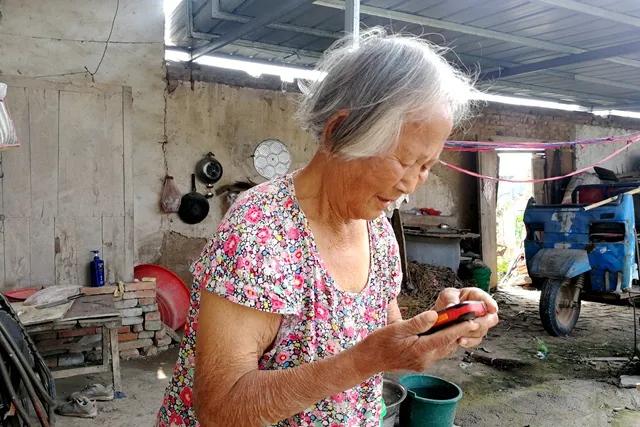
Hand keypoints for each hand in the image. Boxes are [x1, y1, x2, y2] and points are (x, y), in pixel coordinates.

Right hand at [355, 310, 481, 372]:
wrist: (369, 360)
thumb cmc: (379, 343)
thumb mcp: (396, 328)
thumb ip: (417, 323)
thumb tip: (434, 315)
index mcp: (419, 350)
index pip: (444, 338)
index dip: (459, 329)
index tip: (471, 322)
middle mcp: (425, 359)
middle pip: (448, 345)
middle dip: (461, 333)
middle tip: (473, 321)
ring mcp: (423, 363)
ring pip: (444, 349)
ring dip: (454, 338)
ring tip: (464, 326)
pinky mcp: (421, 363)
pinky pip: (437, 352)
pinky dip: (444, 342)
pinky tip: (445, 334)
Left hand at [431, 287, 498, 348]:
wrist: (441, 317)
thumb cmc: (447, 302)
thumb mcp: (447, 295)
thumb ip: (450, 299)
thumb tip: (451, 306)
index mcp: (474, 296)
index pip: (486, 299)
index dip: (491, 304)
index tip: (492, 309)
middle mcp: (480, 310)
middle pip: (491, 318)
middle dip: (483, 322)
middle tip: (472, 323)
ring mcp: (479, 323)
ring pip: (483, 330)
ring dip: (472, 332)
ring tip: (460, 331)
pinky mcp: (474, 334)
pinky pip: (476, 340)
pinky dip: (468, 341)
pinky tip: (460, 339)